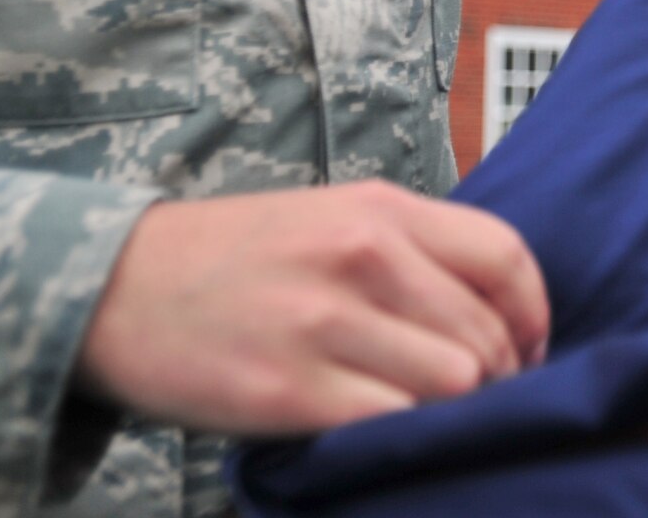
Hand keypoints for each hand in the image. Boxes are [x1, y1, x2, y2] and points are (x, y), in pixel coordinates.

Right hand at [75, 182, 549, 434]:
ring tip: (428, 420)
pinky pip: (389, 425)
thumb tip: (494, 313)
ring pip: (453, 384)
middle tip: (476, 402)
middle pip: (487, 332)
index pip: (504, 254)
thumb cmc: (234, 259)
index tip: (530, 348)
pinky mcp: (289, 390)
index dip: (534, 313)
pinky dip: (400, 439)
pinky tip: (379, 437)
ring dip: (453, 414)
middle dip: (498, 379)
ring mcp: (325, 323)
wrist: (114, 287)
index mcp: (380, 208)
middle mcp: (362, 256)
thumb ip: (410, 252)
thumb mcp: (331, 218)